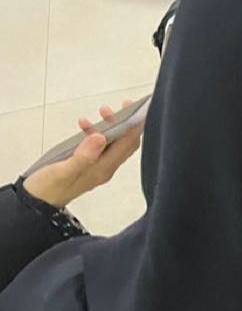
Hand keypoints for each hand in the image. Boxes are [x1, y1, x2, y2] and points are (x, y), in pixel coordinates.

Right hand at [23, 102, 143, 209]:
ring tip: (100, 112)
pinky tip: (84, 125)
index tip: (136, 109)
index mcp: (104, 168)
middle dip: (124, 123)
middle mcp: (104, 167)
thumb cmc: (49, 187)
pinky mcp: (86, 164)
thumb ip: (83, 156)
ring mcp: (96, 166)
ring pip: (111, 143)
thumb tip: (101, 137)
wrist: (36, 202)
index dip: (134, 127)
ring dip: (109, 126)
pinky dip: (94, 133)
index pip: (127, 145)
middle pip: (124, 143)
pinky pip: (97, 146)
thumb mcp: (64, 171)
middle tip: (116, 108)